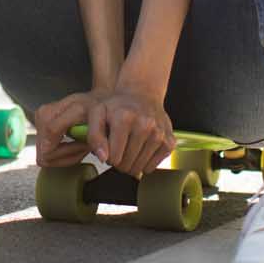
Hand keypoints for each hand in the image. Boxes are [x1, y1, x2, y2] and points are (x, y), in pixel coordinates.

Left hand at [34, 88, 173, 176]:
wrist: (142, 94)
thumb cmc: (117, 106)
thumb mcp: (97, 113)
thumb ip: (94, 136)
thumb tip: (103, 157)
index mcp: (124, 118)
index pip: (113, 158)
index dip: (108, 157)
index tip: (109, 148)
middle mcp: (144, 125)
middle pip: (126, 164)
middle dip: (119, 162)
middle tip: (119, 148)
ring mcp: (159, 134)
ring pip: (139, 168)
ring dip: (131, 163)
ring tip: (129, 148)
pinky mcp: (169, 141)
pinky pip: (152, 167)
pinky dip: (145, 163)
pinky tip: (141, 150)